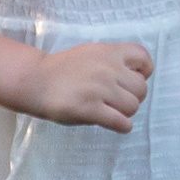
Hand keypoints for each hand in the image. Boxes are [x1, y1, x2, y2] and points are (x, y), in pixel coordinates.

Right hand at [31, 39, 152, 130]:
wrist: (35, 80)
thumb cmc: (63, 70)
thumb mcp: (91, 53)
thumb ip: (113, 61)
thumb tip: (137, 77)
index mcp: (108, 52)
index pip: (143, 58)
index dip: (144, 72)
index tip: (133, 79)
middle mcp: (107, 69)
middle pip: (141, 88)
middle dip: (133, 97)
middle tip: (118, 100)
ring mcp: (99, 89)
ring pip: (133, 106)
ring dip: (126, 113)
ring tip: (112, 111)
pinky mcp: (90, 109)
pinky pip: (121, 122)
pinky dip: (123, 126)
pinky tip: (114, 124)